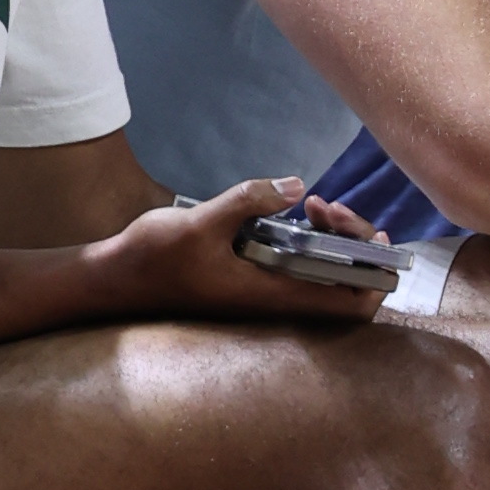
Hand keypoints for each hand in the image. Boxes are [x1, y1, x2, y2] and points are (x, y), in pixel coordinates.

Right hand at [75, 177, 399, 326]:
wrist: (115, 279)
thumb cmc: (155, 257)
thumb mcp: (202, 221)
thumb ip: (250, 199)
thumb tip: (295, 185)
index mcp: (276, 295)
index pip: (354, 304)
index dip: (375, 272)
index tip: (364, 232)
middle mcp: (277, 299)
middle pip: (347, 284)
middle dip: (351, 242)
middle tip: (326, 206)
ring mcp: (265, 290)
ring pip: (322, 272)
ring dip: (328, 237)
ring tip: (312, 203)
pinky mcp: (251, 279)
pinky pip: (297, 263)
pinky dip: (304, 238)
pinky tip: (287, 210)